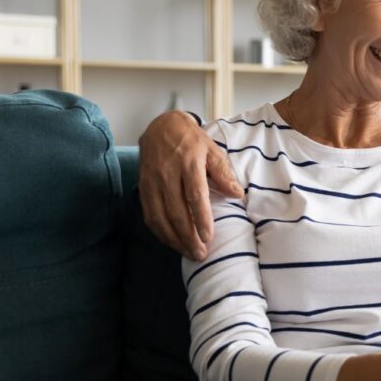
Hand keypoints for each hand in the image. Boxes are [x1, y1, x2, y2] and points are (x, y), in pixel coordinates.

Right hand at [138, 110, 242, 259]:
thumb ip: (224, 174)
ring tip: (188, 252)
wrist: (161, 126)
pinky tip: (171, 241)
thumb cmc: (192, 140)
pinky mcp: (142, 186)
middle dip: (188, 237)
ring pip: (159, 217)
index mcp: (188, 163)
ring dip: (173, 239)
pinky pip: (149, 214)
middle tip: (200, 254)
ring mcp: (152, 181)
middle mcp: (167, 174)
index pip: (194, 196)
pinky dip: (159, 232)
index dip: (201, 219)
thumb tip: (238, 195)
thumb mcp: (212, 150)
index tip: (209, 237)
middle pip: (176, 212)